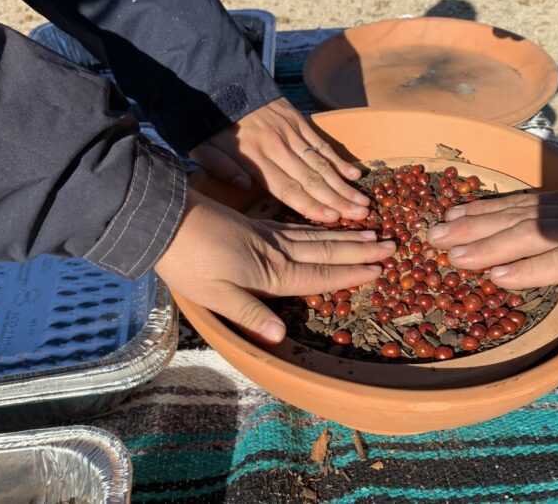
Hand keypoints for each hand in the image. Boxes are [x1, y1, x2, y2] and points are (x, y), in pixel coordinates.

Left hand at [155, 191, 394, 343]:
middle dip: (360, 252)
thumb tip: (279, 338)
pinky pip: (298, 226)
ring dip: (347, 237)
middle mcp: (276, 251)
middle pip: (326, 252)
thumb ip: (250, 315)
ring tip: (373, 233)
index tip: (380, 271)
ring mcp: (267, 234)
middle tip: (392, 247)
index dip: (350, 274)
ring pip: (316, 236)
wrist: (165, 220)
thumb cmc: (187, 263)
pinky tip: (327, 226)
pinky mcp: (255, 224)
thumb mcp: (214, 296)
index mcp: (270, 272)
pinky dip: (319, 227)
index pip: (319, 275)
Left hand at [189, 97, 370, 222]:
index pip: (288, 188)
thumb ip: (221, 168)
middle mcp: (277, 146)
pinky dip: (338, 159)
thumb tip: (245, 186)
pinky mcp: (297, 118)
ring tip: (363, 201)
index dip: (311, 205)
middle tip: (360, 215)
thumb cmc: (208, 121)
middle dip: (337, 200)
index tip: (333, 219)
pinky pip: (321, 142)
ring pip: (321, 163)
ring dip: (343, 184)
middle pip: (311, 179)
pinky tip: (353, 174)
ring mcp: (290, 132)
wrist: (218, 78)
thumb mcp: (201, 147)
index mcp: (254, 158)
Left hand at [426, 168, 557, 288]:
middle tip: (430, 235)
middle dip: (468, 227)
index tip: (452, 213)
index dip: (483, 209)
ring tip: (447, 253)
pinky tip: (496, 278)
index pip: (521, 203)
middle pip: (511, 216)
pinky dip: (526, 269)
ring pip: (525, 235)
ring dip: (483, 246)